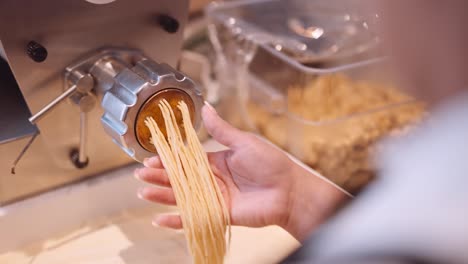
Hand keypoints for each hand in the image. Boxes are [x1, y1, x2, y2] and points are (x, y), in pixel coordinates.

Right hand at [134, 103, 347, 240]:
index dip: (168, 159)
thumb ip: (221, 129)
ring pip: (183, 197)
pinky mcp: (219, 215)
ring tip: (143, 194)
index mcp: (216, 161)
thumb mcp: (243, 141)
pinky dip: (177, 221)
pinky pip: (194, 218)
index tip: (151, 157)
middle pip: (180, 179)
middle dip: (159, 177)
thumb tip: (206, 107)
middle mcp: (212, 180)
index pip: (185, 160)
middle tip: (140, 175)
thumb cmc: (270, 164)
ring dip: (162, 196)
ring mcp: (214, 198)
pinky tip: (160, 220)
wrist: (289, 190)